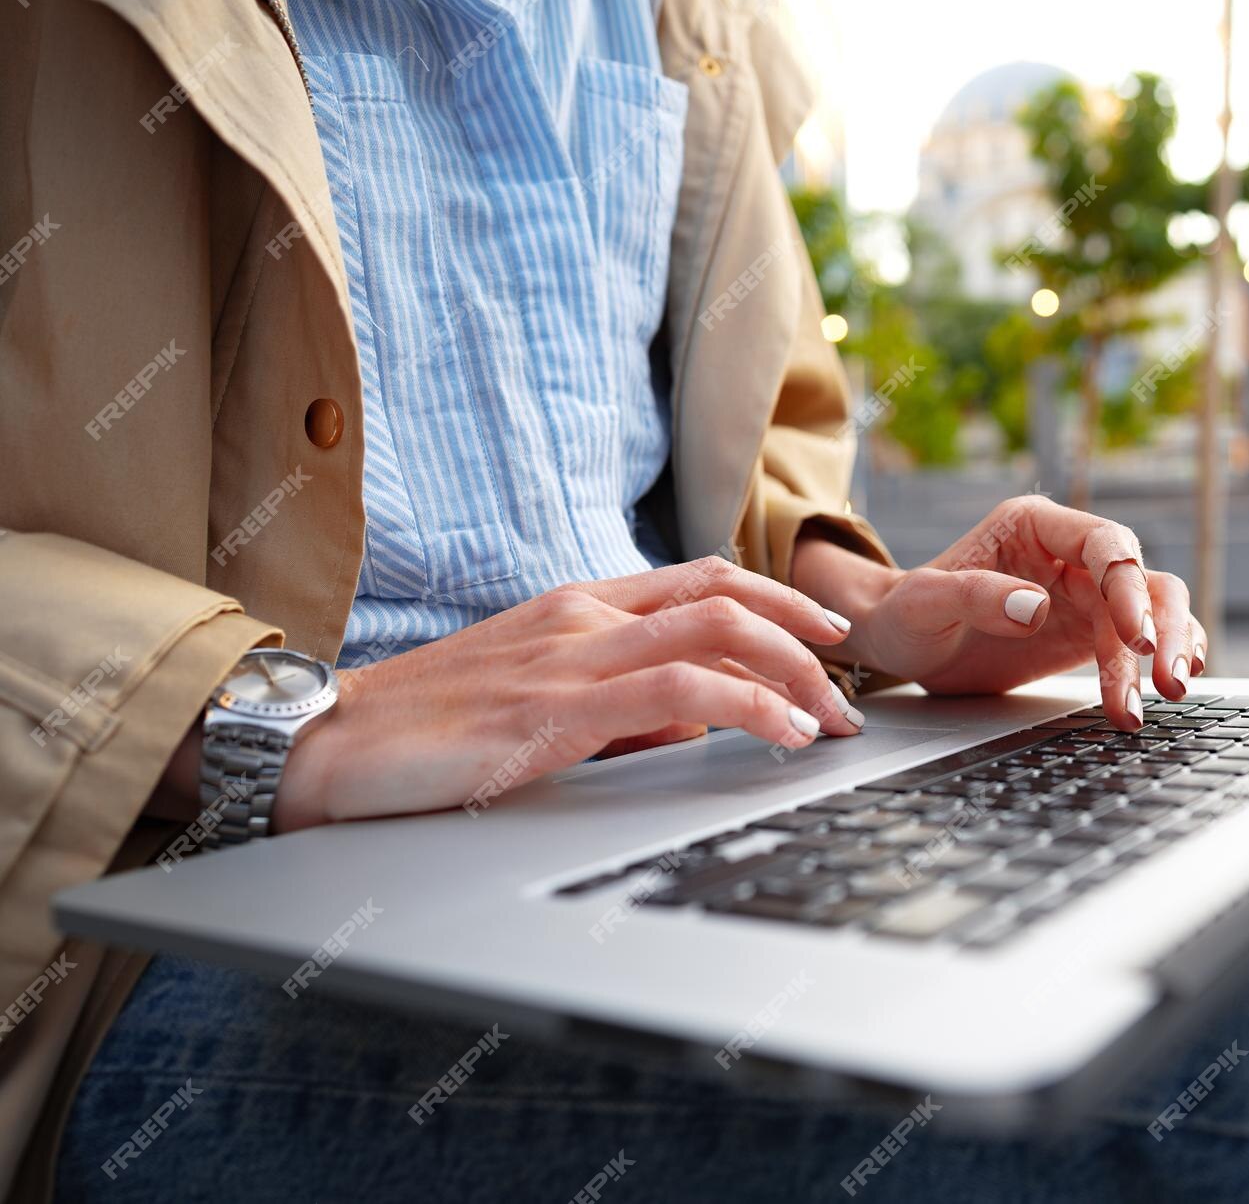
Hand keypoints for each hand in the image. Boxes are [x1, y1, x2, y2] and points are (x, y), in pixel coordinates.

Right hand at [269, 558, 862, 828]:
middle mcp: (584, 615)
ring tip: (831, 720)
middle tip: (849, 691)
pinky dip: (750, 707)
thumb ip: (619, 709)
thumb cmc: (426, 731)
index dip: (779, 600)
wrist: (322, 745)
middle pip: (728, 596)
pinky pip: (681, 691)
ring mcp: (571, 654)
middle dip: (806, 639)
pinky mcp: (557, 706)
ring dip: (795, 675)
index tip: (828, 638)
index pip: (704, 581)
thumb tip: (693, 728)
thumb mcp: (540, 709)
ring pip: (719, 631)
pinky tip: (783, 735)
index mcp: (579, 606)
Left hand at [796, 496, 1206, 730]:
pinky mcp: (1086, 633)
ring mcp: (1082, 594)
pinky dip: (1154, 665)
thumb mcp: (925, 603)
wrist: (901, 643)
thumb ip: (974, 595)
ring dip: (1166, 651)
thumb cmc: (906, 612)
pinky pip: (1137, 642)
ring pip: (1150, 611)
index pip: (1102, 543)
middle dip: (1162, 626)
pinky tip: (1161, 691)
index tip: (1135, 636)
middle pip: (1140, 578)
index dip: (1127, 586)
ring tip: (1165, 696)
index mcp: (1034, 526)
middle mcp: (1067, 554)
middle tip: (1167, 678)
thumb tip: (1035, 606)